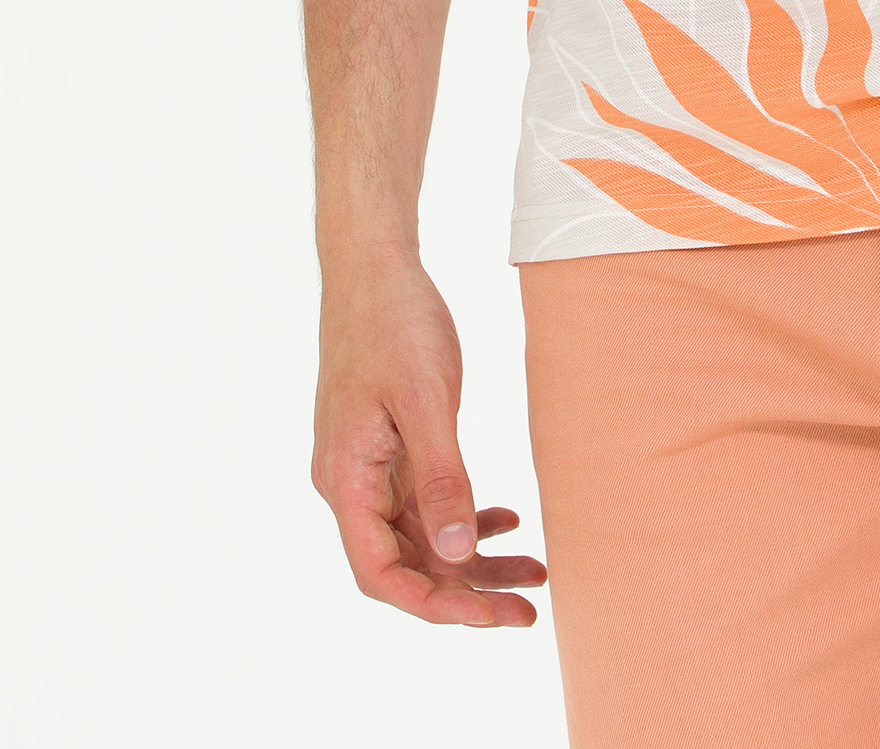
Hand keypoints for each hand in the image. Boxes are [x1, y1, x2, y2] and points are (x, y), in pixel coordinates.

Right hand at [312, 253, 546, 625]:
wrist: (375, 265)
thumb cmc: (394, 322)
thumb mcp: (425, 400)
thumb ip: (442, 478)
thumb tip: (458, 554)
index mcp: (346, 480)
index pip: (383, 573)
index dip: (436, 603)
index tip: (492, 615)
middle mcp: (351, 484)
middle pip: (406, 564)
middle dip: (467, 592)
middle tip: (529, 610)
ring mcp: (370, 466)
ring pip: (422, 536)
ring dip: (473, 559)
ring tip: (533, 573)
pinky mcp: (391, 447)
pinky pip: (426, 501)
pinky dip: (466, 516)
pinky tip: (506, 519)